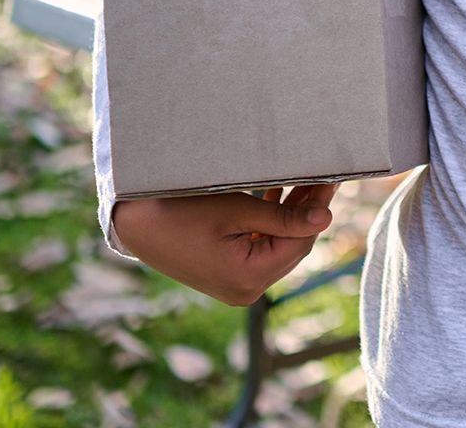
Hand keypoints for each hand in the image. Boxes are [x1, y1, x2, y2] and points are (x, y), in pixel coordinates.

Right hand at [111, 183, 336, 306]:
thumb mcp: (237, 210)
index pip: (300, 242)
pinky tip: (281, 193)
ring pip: (278, 245)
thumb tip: (326, 218)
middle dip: (307, 211)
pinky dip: (271, 224)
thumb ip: (283, 218)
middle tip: (322, 175)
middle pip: (292, 246)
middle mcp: (246, 290)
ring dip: (291, 215)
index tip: (331, 178)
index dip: (318, 210)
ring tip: (306, 179)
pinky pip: (260, 248)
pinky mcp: (229, 274)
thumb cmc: (182, 211)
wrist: (135, 224)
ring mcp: (237, 285)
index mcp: (248, 278)